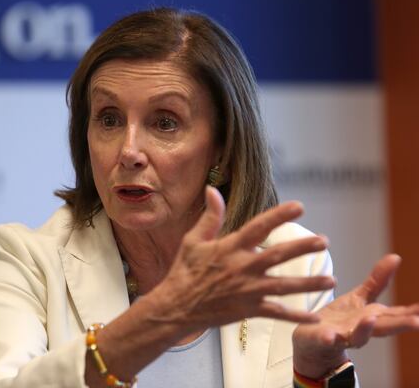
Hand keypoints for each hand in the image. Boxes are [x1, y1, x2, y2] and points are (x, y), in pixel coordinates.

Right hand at [151, 186, 335, 330]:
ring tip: (330, 280)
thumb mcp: (193, 240)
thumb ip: (210, 216)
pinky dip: (296, 316)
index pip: (259, 227)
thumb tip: (212, 189)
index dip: (280, 216)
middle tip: (324, 242)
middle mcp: (242, 268)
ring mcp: (247, 291)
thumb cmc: (183, 272)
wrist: (175, 307)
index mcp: (230, 248)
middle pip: (278, 255)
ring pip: (284, 286)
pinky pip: (276, 314)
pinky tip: (314, 317)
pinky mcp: (247, 310)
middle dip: (303, 248)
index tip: (300, 207)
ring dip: (308, 283)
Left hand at [293, 254, 418, 378]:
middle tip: (417, 322)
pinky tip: (329, 336)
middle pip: (382, 327)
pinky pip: (326, 340)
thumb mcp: (359, 298)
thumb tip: (396, 257)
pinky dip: (329, 339)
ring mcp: (342, 336)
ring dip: (364, 329)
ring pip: (357, 335)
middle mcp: (361, 329)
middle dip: (400, 325)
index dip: (412, 312)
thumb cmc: (340, 319)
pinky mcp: (322, 339)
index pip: (397, 314)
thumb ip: (377, 282)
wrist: (311, 341)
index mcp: (372, 318)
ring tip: (371, 318)